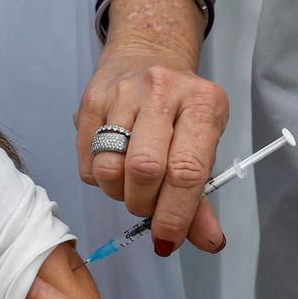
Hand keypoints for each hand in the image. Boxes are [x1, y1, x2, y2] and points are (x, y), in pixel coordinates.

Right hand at [77, 0, 228, 255]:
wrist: (147, 55)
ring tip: (130, 187)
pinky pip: (88, 162)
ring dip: (119, 194)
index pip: (187, 170)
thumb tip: (208, 242)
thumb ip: (202, 197)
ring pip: (110, 168)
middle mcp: (163, 91)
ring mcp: (123, 92)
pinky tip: (115, 166)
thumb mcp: (203, 146)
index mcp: (203, 104)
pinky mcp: (92, 99)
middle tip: (147, 209)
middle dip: (144, 204)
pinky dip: (101, 179)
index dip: (175, 214)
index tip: (167, 238)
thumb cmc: (180, 112)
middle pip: (145, 170)